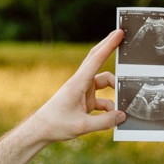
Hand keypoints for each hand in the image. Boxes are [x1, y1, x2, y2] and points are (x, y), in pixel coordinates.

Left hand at [30, 29, 125, 143]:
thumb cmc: (56, 124)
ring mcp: (83, 91)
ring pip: (105, 85)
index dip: (109, 45)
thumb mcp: (82, 126)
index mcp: (78, 83)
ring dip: (114, 93)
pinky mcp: (84, 101)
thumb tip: (122, 116)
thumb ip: (105, 122)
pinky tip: (114, 118)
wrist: (40, 130)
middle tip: (123, 37)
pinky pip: (102, 100)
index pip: (96, 59)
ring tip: (123, 105)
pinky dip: (109, 108)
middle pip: (98, 60)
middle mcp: (81, 83)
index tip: (119, 32)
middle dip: (110, 49)